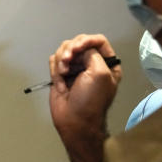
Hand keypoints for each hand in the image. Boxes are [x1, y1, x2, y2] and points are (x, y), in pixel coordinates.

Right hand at [47, 33, 121, 161]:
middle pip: (78, 42)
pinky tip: (60, 83)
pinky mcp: (62, 74)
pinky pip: (54, 61)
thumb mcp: (100, 74)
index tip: (77, 49)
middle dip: (70, 51)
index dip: (86, 41)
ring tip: (64, 75)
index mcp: (107, 64)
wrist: (73, 121)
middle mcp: (91, 64)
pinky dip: (55, 70)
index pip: (98, 40)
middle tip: (68, 62)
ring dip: (61, 62)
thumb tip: (80, 49)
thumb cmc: (90, 102)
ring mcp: (76, 68)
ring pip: (64, 50)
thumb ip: (92, 53)